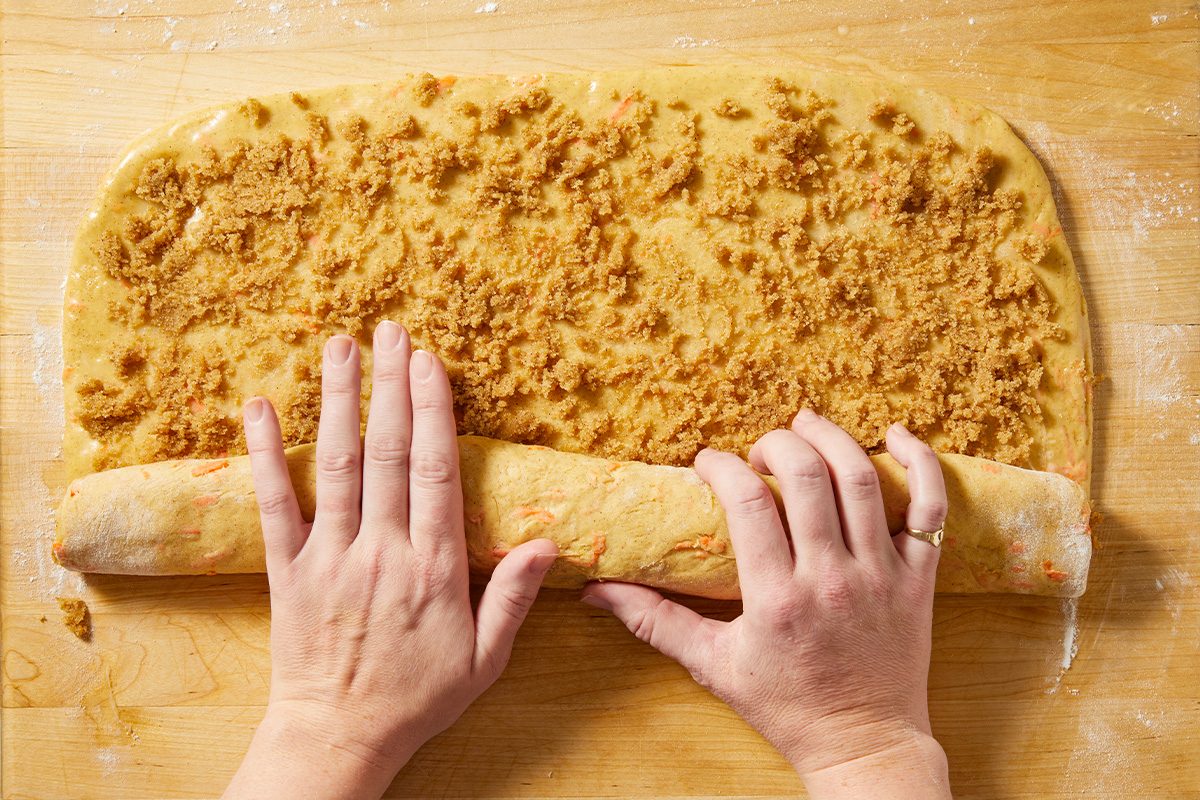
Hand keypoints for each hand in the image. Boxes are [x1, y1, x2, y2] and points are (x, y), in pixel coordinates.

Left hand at [224, 322, 557, 799]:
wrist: (339, 738)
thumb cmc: (417, 698)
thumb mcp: (485, 660)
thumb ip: (513, 599)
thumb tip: (547, 544)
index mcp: (434, 569)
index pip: (435, 473)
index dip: (432, 413)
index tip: (430, 365)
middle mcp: (383, 552)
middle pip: (387, 455)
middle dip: (391, 387)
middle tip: (392, 331)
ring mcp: (331, 558)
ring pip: (336, 467)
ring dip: (339, 402)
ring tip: (341, 347)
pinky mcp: (287, 572)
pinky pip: (274, 505)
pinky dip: (264, 455)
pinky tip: (260, 407)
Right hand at [582, 411, 951, 798]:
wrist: (863, 744)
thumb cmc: (786, 706)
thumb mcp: (713, 665)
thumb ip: (654, 621)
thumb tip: (596, 591)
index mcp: (776, 597)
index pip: (747, 502)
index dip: (721, 466)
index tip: (708, 464)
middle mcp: (831, 578)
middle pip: (806, 476)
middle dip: (775, 444)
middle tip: (758, 450)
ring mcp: (881, 574)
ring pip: (862, 479)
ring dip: (831, 438)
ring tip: (806, 423)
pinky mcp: (919, 577)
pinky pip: (931, 508)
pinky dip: (921, 463)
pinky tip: (895, 435)